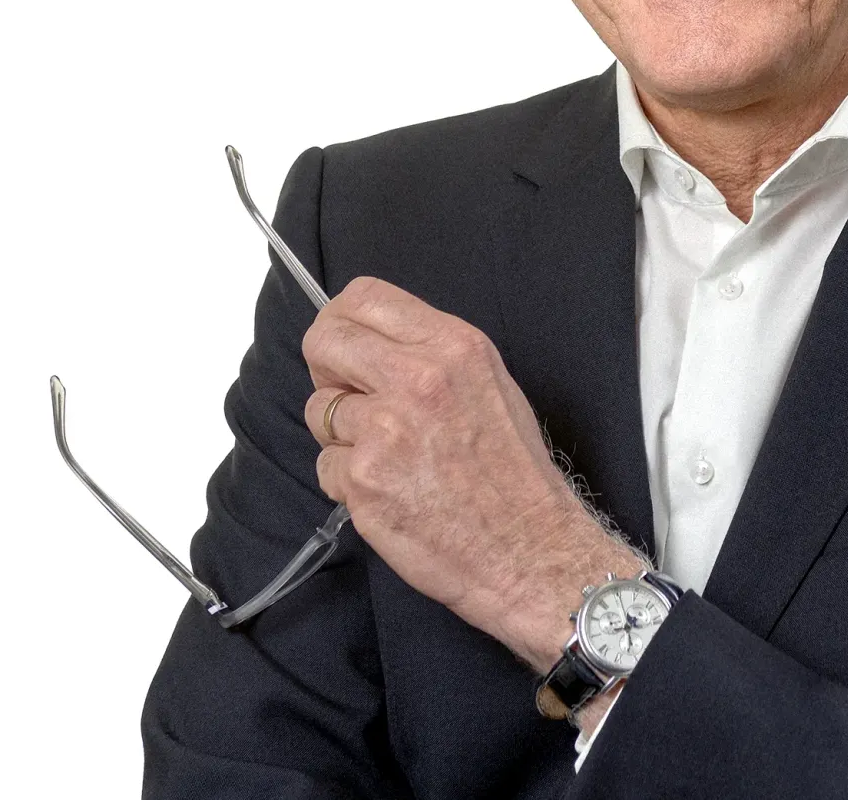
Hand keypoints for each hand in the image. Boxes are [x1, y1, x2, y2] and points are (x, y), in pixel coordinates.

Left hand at [302, 276, 643, 670]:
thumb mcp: (489, 383)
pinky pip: (326, 466)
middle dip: (324, 368)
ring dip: (340, 434)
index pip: (363, 297)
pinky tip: (389, 493)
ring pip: (319, 410)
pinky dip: (347, 482)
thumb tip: (370, 344)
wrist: (528, 549)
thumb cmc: (512, 472)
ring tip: (388, 458)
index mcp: (452, 346)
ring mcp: (385, 429)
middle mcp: (416, 378)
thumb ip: (431, 354)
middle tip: (345, 395)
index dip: (340, 321)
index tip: (343, 347)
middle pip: (324, 342)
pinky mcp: (364, 479)